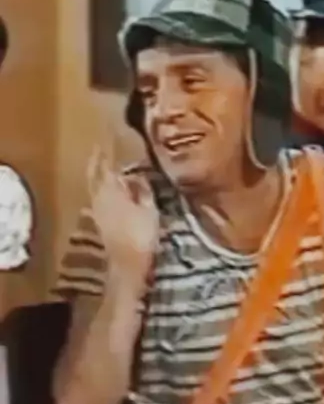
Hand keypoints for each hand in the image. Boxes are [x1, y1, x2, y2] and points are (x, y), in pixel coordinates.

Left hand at [87, 146, 158, 289]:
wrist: (127, 265)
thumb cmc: (141, 234)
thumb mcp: (149, 208)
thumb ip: (143, 189)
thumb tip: (137, 176)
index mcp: (111, 190)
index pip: (106, 165)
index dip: (107, 151)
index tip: (108, 138)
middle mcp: (99, 197)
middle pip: (94, 174)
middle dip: (96, 160)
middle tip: (99, 148)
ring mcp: (97, 210)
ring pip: (94, 185)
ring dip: (98, 174)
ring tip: (106, 165)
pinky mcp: (99, 221)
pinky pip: (98, 196)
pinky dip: (102, 187)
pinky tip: (111, 188)